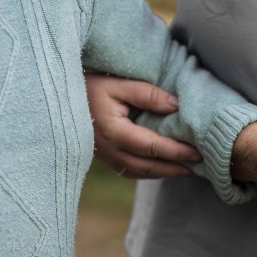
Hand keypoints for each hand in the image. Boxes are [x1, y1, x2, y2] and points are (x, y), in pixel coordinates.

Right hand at [86, 74, 201, 177]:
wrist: (56, 98)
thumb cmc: (88, 85)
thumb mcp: (118, 83)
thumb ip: (147, 94)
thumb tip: (176, 106)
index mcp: (114, 132)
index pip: (153, 147)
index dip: (177, 152)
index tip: (197, 152)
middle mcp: (110, 150)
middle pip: (150, 166)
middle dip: (176, 168)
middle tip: (200, 165)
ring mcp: (106, 158)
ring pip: (140, 172)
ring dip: (165, 173)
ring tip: (188, 169)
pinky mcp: (104, 159)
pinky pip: (131, 172)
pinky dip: (150, 172)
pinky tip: (164, 167)